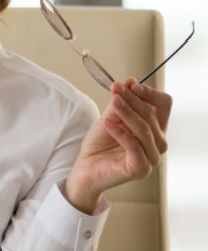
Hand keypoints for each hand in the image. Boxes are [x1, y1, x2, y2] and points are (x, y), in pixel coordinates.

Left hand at [64, 77, 172, 213]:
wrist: (85, 167)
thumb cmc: (99, 144)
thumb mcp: (110, 118)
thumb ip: (120, 103)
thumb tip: (130, 81)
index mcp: (155, 129)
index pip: (163, 105)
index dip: (150, 93)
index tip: (131, 85)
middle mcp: (158, 144)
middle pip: (152, 115)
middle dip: (132, 99)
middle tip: (116, 88)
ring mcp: (151, 158)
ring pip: (143, 129)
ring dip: (127, 112)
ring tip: (112, 101)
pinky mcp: (140, 169)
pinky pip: (133, 146)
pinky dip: (120, 132)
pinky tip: (106, 122)